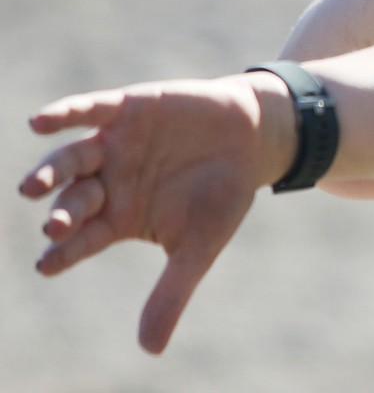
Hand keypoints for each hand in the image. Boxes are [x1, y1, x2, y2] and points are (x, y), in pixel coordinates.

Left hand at [18, 76, 277, 353]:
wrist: (254, 137)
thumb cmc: (224, 194)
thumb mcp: (199, 246)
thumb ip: (171, 292)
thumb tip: (150, 351)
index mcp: (119, 216)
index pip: (81, 239)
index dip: (63, 251)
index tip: (46, 264)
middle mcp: (109, 180)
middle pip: (73, 198)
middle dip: (62, 212)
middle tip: (54, 225)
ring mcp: (116, 143)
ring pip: (73, 158)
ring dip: (52, 170)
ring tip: (33, 186)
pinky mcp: (128, 108)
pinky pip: (91, 109)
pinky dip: (66, 113)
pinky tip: (41, 123)